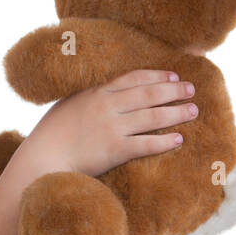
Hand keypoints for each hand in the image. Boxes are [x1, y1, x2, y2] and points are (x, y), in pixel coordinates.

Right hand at [21, 68, 197, 176]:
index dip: (156, 77)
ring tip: (193, 111)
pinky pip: (146, 144)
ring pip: (152, 116)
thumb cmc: (50, 135)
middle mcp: (107, 106)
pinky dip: (165, 140)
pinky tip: (179, 138)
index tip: (173, 77)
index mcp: (95, 93)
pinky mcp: (114, 150)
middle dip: (174, 91)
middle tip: (192, 90)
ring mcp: (112, 127)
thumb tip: (103, 97)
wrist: (41, 158)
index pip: (133, 79)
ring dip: (176, 113)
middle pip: (149, 94)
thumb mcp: (67, 107)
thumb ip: (87, 100)